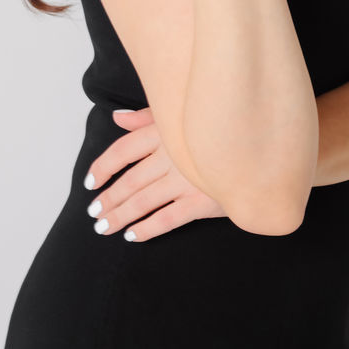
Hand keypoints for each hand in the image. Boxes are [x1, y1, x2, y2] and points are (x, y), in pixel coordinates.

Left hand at [84, 107, 228, 241]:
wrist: (258, 150)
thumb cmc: (217, 128)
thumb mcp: (181, 113)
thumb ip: (147, 117)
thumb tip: (117, 117)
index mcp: (164, 132)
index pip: (123, 150)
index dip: (102, 167)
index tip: (91, 182)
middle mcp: (171, 156)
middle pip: (130, 181)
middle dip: (108, 199)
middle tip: (94, 213)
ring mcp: (186, 180)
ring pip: (143, 202)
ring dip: (120, 216)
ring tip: (104, 227)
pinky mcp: (202, 201)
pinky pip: (167, 219)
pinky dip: (147, 229)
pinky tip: (133, 235)